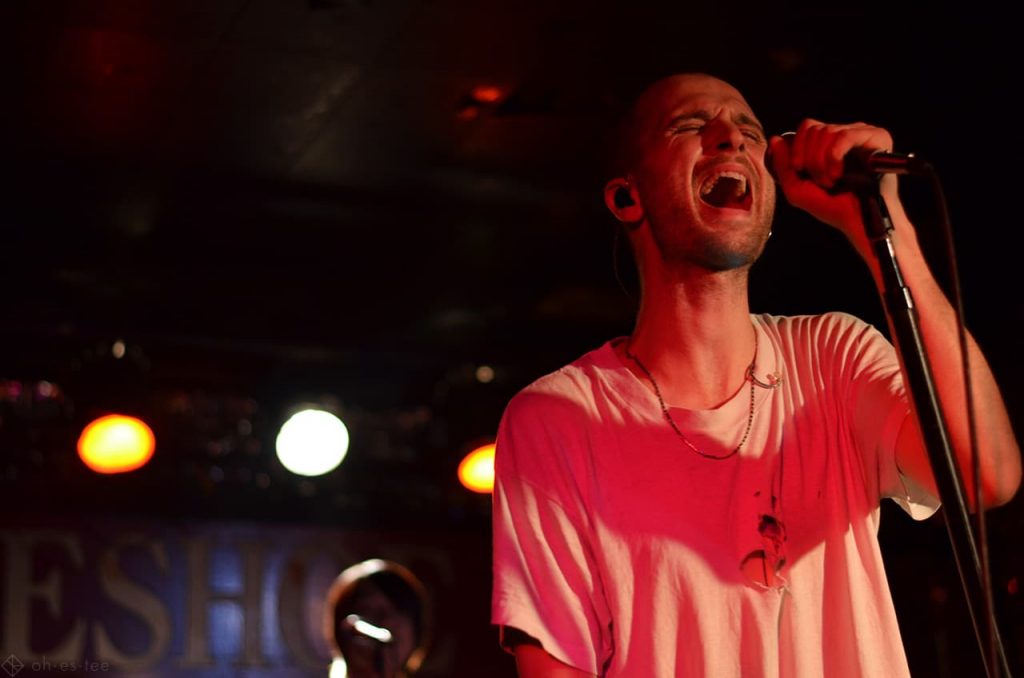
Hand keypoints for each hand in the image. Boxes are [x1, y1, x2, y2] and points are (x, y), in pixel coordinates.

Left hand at [769, 119, 898, 249]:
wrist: (859, 221)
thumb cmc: (831, 207)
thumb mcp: (797, 189)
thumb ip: (782, 165)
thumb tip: (775, 139)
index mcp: (830, 143)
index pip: (808, 126)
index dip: (797, 146)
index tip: (798, 169)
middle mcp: (847, 134)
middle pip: (815, 129)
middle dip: (810, 159)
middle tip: (821, 182)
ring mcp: (863, 134)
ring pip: (827, 131)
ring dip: (822, 162)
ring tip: (831, 181)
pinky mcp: (878, 138)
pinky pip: (844, 136)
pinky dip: (834, 157)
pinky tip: (838, 174)